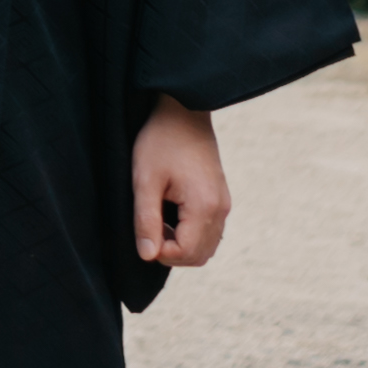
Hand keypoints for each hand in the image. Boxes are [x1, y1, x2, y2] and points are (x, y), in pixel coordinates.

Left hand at [133, 96, 230, 268]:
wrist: (182, 112)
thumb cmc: (160, 141)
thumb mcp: (144, 180)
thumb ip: (146, 220)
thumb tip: (147, 255)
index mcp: (205, 206)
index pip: (186, 253)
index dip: (161, 252)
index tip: (143, 233)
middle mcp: (221, 210)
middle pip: (200, 255)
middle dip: (172, 253)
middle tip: (148, 230)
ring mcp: (224, 204)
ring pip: (207, 246)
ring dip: (181, 245)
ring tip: (158, 221)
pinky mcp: (221, 199)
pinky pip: (210, 231)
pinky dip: (190, 234)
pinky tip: (169, 215)